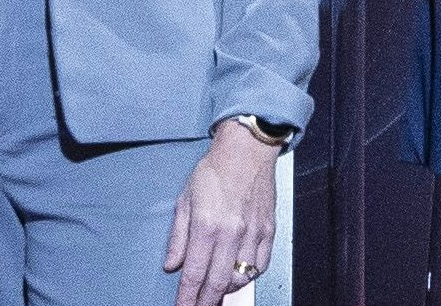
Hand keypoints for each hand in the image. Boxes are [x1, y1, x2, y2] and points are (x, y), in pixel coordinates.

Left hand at [165, 120, 279, 305]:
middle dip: (205, 302)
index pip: (194, 274)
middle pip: (217, 283)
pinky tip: (238, 275)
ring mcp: (253, 234)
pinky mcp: (268, 231)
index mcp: (206, 226)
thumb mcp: (185, 200)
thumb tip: (172, 264)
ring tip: (215, 290)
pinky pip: (260, 266)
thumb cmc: (214, 170)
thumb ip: (178, 237)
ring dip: (226, 290)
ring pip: (240, 279)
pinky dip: (248, 276)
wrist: (247, 150)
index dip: (187, 298)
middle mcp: (231, 233)